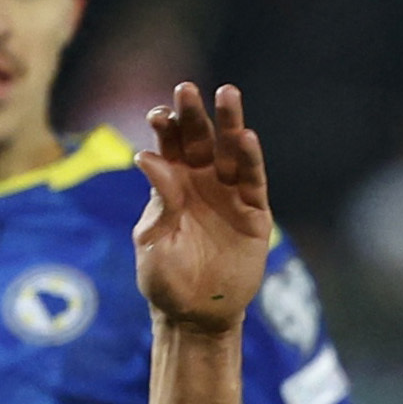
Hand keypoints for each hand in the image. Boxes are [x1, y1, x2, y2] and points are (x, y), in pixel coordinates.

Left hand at [133, 84, 270, 330]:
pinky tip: (247, 138)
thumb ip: (158, 200)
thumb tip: (148, 159)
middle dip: (193, 114)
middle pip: (198, 139)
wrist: (196, 314)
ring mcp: (229, 195)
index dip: (164, 127)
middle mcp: (201, 183)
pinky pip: (254, 181)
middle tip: (187, 89)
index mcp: (171, 184)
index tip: (158, 115)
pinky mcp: (253, 213)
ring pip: (230, 151)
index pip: (168, 146)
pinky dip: (251, 159)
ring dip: (229, 123)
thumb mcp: (153, 239)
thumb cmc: (166, 279)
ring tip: (227, 94)